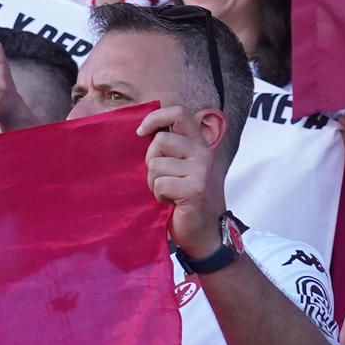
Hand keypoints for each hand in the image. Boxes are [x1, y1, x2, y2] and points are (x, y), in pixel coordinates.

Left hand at [141, 104, 225, 258]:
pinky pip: (159, 183)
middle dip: (150, 160)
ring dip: (154, 182)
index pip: (178, 113)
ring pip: (156, 165)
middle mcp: (203, 152)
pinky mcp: (195, 188)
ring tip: (168, 191)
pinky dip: (158, 195)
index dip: (155, 118)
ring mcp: (201, 170)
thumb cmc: (181, 196)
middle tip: (161, 177)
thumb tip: (141, 129)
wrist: (200, 231)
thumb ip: (167, 146)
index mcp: (198, 142)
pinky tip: (171, 202)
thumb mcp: (176, 165)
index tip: (141, 132)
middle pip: (160, 140)